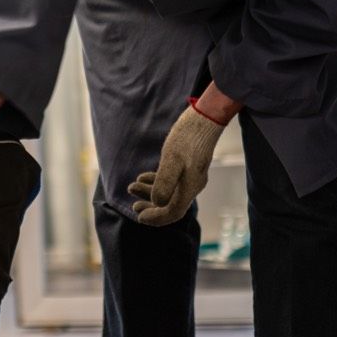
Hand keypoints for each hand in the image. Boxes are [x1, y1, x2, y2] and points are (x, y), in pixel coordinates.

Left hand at [128, 103, 228, 226]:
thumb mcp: (172, 159)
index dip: (156, 218)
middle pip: (171, 206)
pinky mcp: (188, 167)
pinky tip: (143, 177)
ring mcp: (191, 177)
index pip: (173, 212)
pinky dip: (156, 182)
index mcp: (190, 187)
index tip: (138, 216)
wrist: (204, 118)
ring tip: (132, 187)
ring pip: (169, 193)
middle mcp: (192, 186)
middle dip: (151, 208)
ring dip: (150, 193)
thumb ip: (165, 182)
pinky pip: (171, 182)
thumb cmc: (187, 137)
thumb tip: (157, 203)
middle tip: (134, 206)